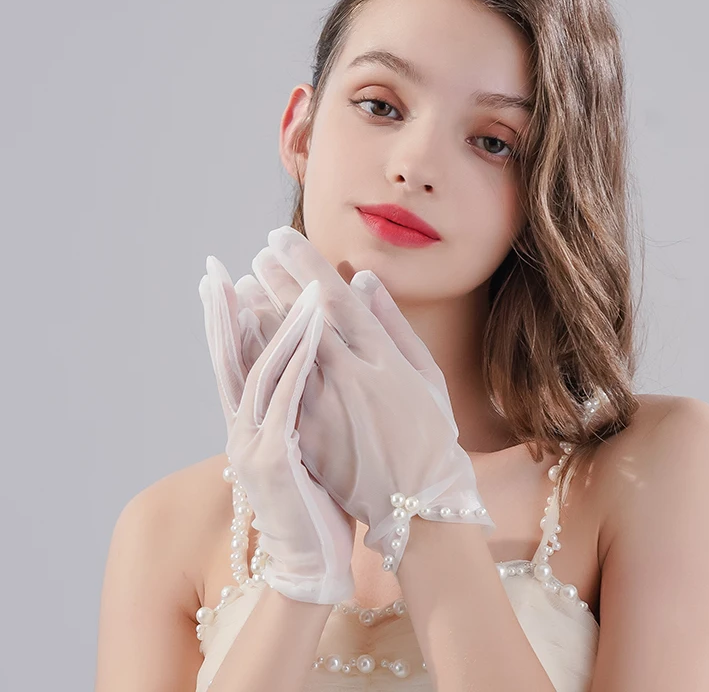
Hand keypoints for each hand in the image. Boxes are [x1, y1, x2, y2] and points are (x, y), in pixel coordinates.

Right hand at [199, 258, 355, 603]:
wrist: (311, 566)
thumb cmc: (316, 505)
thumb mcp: (298, 451)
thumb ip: (292, 412)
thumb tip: (300, 375)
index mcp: (249, 428)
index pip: (234, 365)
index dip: (225, 323)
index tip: (221, 282)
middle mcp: (242, 431)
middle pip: (228, 361)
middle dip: (221, 313)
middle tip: (213, 270)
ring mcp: (253, 444)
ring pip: (257, 370)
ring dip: (266, 322)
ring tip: (268, 278)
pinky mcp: (276, 458)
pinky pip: (288, 396)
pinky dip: (299, 356)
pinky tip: (310, 324)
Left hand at [256, 226, 495, 574]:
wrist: (418, 504)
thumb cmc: (430, 436)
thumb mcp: (425, 375)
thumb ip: (393, 324)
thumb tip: (363, 279)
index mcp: (383, 357)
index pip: (335, 297)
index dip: (304, 263)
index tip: (281, 239)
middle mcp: (349, 375)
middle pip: (302, 316)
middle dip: (277, 279)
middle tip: (258, 253)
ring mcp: (323, 406)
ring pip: (281, 347)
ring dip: (258, 310)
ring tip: (242, 282)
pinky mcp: (306, 434)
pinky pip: (274, 386)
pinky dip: (256, 355)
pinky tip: (243, 333)